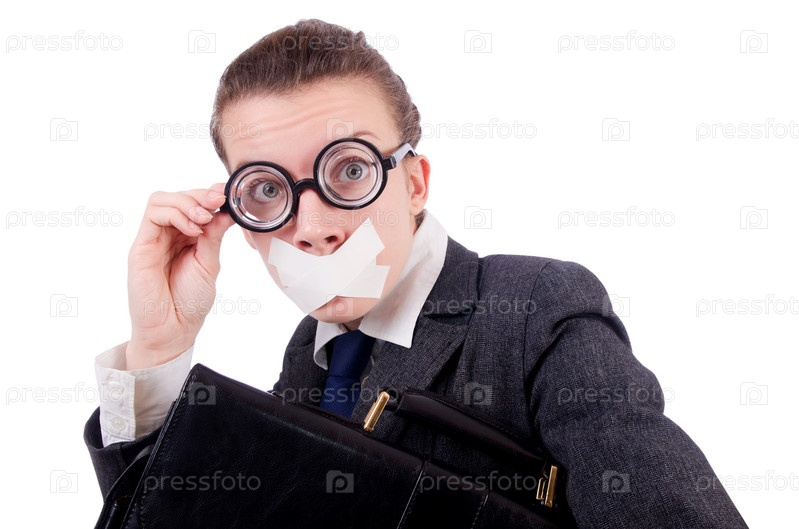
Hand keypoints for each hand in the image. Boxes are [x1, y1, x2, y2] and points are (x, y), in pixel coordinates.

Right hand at [125, 184, 234, 369]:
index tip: (228, 195)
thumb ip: (214, 237)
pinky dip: (175, 215)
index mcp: (187, 237)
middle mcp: (168, 234)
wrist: (173, 330)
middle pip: (178, 196)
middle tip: (219, 201)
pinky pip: (152, 216)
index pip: (194, 203)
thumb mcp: (209, 264)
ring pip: (162, 200)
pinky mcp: (141, 246)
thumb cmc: (189, 302)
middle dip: (201, 195)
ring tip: (204, 219)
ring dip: (187, 202)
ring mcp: (153, 239)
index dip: (209, 194)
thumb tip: (226, 212)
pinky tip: (193, 230)